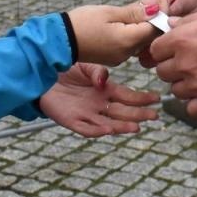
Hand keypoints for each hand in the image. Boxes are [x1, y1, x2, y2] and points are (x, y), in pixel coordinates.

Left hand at [38, 63, 159, 136]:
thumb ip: (97, 73)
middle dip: (139, 114)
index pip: (127, 96)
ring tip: (136, 127)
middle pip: (122, 112)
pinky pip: (86, 128)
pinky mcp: (71, 120)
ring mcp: (86, 113)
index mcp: (104, 89)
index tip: (156, 99)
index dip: (142, 99)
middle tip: (154, 116)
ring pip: (108, 123)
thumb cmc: (65, 70)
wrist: (40, 75)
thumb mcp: (84, 66)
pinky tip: (108, 130)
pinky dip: (97, 130)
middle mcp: (98, 103)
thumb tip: (105, 82)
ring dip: (122, 126)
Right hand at [65, 2, 159, 65]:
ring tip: (131, 14)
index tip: (158, 5)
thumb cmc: (82, 23)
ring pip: (140, 42)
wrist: (60, 40)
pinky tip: (122, 25)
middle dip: (151, 22)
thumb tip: (156, 10)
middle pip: (150, 37)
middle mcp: (127, 53)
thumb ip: (135, 12)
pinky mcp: (113, 58)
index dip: (159, 16)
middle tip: (145, 7)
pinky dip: (130, 35)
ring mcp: (120, 58)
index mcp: (128, 41)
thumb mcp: (109, 12)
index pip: (156, 29)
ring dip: (140, 29)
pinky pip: (129, 46)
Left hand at [148, 7, 196, 115]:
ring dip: (184, 84)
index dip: (164, 49)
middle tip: (191, 61)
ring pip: (176, 90)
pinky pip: (191, 108)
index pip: (154, 50)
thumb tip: (170, 26)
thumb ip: (188, 20)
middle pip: (162, 71)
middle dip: (173, 66)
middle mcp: (186, 62)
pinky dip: (196, 103)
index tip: (174, 48)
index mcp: (183, 38)